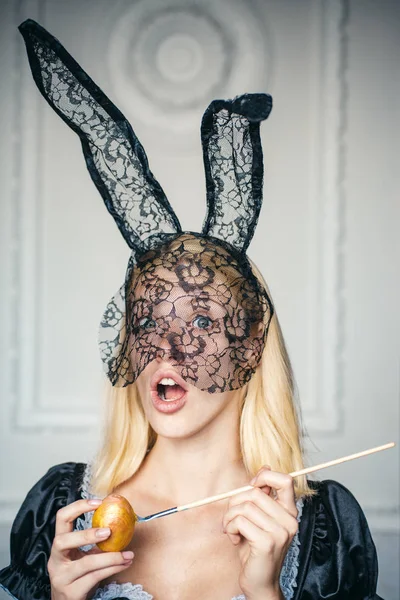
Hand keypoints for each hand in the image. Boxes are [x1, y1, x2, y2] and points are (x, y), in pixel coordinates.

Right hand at [48, 498, 133, 599]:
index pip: (61, 518)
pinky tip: (125, 564)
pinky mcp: (72, 592)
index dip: (78, 506)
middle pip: (62, 541)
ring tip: (128, 554)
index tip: (99, 502)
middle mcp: (55, 560)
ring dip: (111, 557)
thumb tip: (121, 521)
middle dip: (86, 534)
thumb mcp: (82, 556)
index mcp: (59, 545)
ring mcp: (62, 577)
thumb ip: (95, 542)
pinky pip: (95, 577)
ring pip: (86, 563)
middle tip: (109, 531)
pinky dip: (113, 569)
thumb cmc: (78, 576)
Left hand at [222, 467, 297, 599]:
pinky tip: (235, 539)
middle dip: (235, 502)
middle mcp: (289, 521)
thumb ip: (262, 495)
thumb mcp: (259, 517)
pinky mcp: (267, 542)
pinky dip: (231, 528)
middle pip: (255, 493)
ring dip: (230, 517)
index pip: (286, 480)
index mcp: (289, 511)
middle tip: (232, 517)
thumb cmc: (256, 547)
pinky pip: (240, 521)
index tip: (252, 486)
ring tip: (232, 529)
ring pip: (244, 507)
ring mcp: (280, 532)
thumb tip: (264, 467)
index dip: (265, 477)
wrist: (259, 582)